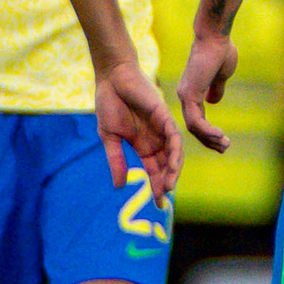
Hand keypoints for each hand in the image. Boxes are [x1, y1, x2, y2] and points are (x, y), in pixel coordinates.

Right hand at [97, 55, 198, 194]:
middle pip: (166, 165)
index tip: (158, 204)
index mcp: (143, 145)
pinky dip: (174, 152)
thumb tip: (120, 186)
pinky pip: (174, 137)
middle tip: (163, 200)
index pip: (154, 170)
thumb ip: (116, 160)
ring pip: (174, 154)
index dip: (156, 186)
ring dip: (172, 171)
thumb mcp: (110, 138)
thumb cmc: (109, 104)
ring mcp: (162, 127)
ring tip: (169, 187)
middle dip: (166, 183)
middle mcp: (156, 138)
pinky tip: (172, 166)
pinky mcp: (164, 116)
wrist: (112, 78)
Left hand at [172, 30, 241, 157]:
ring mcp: (185, 95)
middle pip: (193, 126)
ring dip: (209, 138)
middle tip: (224, 148)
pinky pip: (196, 121)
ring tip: (225, 145)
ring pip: (194, 127)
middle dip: (209, 140)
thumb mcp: (220, 75)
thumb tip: (214, 101)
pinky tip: (219, 135)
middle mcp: (185, 95)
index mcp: (192, 91)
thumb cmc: (219, 51)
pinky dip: (208, 131)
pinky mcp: (189, 94)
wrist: (215, 37)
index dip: (208, 131)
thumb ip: (216, 88)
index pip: (196, 118)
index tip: (222, 139)